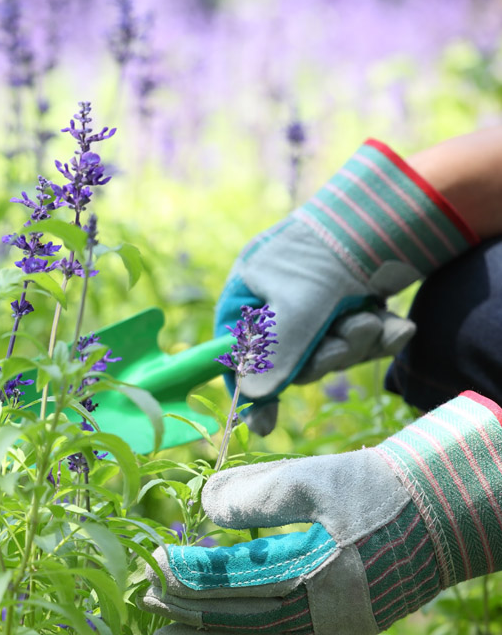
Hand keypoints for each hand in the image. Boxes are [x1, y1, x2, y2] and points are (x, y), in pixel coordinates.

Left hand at [141, 392, 501, 634]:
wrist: (432, 519)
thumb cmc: (370, 493)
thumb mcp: (313, 478)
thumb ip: (254, 492)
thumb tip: (202, 505)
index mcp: (313, 576)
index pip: (230, 582)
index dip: (187, 574)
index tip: (153, 559)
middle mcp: (317, 619)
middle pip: (233, 622)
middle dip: (182, 611)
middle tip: (142, 596)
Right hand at [216, 139, 475, 434]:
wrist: (393, 210)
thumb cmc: (330, 251)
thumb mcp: (298, 306)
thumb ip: (273, 354)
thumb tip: (249, 398)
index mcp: (249, 293)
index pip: (236, 351)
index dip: (248, 388)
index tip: (262, 424)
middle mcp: (277, 301)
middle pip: (289, 359)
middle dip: (325, 355)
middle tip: (350, 336)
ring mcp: (314, 304)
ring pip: (328, 352)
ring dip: (355, 343)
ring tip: (373, 319)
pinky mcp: (348, 305)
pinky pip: (356, 340)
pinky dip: (377, 337)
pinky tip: (397, 328)